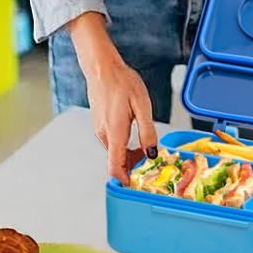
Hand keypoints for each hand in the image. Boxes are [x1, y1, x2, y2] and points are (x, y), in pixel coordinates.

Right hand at [68, 13, 156, 181]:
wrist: (103, 68)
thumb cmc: (122, 82)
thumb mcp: (142, 105)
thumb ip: (147, 131)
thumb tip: (152, 153)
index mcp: (115, 132)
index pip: (115, 166)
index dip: (125, 179)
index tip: (137, 184)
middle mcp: (104, 134)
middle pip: (117, 161)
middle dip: (133, 165)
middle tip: (152, 160)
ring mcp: (100, 129)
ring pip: (115, 151)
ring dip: (129, 154)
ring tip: (147, 145)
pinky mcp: (100, 123)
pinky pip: (112, 141)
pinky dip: (124, 144)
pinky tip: (135, 132)